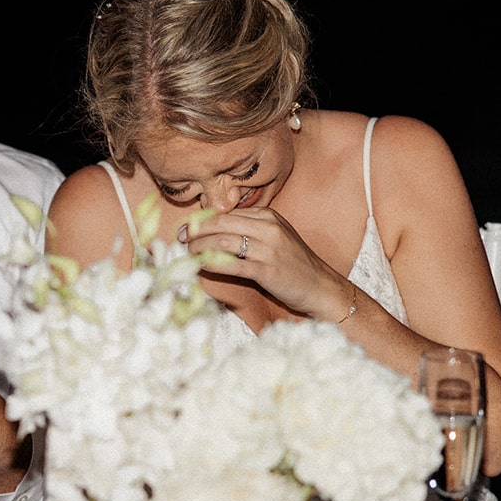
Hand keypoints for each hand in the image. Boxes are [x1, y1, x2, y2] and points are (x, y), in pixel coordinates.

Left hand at [180, 207, 348, 319]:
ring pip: (223, 242)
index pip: (227, 213)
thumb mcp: (275, 237)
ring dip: (199, 247)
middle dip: (195, 230)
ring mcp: (268, 249)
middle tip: (180, 238)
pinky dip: (211, 264)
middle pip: (221, 224)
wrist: (320, 286)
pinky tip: (200, 266)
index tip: (187, 227)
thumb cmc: (294, 264)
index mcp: (268, 216)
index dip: (202, 220)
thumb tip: (214, 230)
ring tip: (187, 253)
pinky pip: (232, 265)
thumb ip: (250, 229)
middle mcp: (268, 228)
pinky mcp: (267, 271)